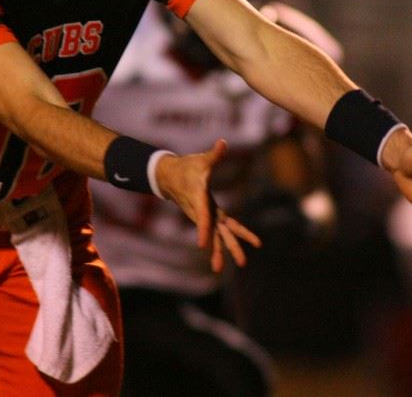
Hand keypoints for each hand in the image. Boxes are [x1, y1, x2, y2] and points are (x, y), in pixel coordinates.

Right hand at [154, 139, 262, 271]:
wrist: (170, 176)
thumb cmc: (187, 167)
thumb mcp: (201, 160)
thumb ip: (214, 154)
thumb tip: (223, 143)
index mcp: (199, 199)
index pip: (202, 216)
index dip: (203, 230)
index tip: (202, 245)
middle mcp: (202, 212)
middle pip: (216, 232)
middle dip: (227, 247)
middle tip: (241, 263)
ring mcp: (205, 215)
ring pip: (217, 236)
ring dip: (224, 251)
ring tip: (232, 267)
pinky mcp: (208, 216)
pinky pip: (219, 231)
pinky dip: (224, 243)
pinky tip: (226, 259)